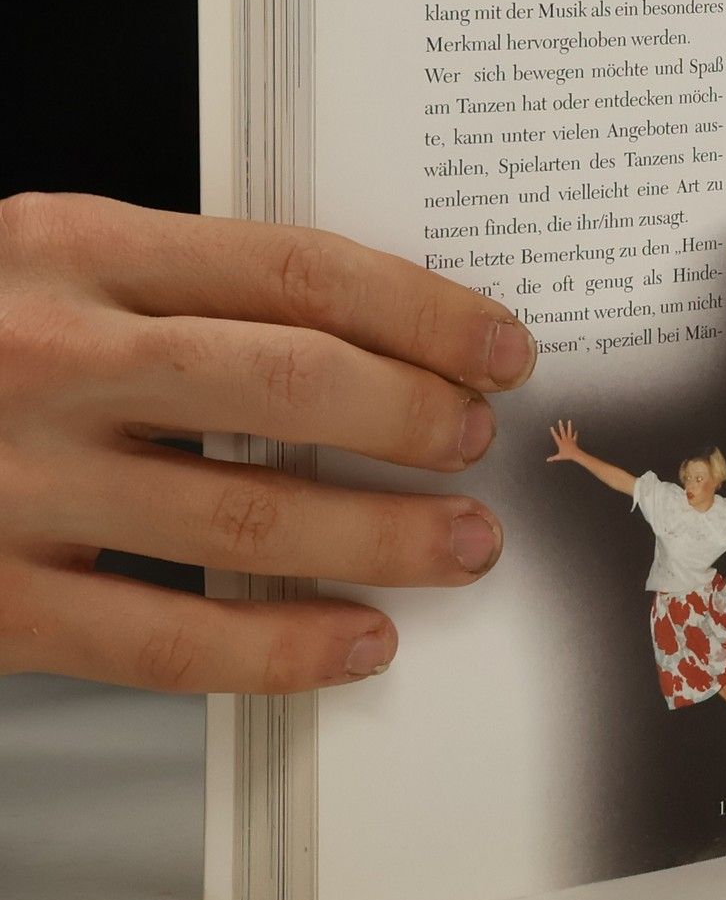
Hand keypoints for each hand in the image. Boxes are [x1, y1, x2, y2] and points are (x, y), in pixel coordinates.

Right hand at [0, 194, 536, 692]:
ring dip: (382, 540)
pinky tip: (357, 644)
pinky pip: (166, 639)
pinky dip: (281, 650)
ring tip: (462, 546)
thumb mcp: (44, 274)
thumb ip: (181, 292)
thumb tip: (378, 342)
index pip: (297, 268)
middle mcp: (44, 357)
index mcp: (67, 249)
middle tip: (478, 446)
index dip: (424, 311)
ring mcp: (9, 484)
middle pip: (289, 383)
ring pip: (246, 520)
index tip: (501, 348)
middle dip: (414, 419)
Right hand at [546, 420, 582, 462]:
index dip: (553, 432)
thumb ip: (553, 458)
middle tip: (560, 421)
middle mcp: (565, 439)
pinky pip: (575, 436)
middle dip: (561, 426)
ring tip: (569, 421)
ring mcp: (570, 439)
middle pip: (562, 431)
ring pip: (569, 431)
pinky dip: (576, 434)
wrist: (575, 454)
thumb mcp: (559, 457)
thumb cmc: (567, 456)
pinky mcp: (574, 440)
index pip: (556, 436)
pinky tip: (576, 431)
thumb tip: (547, 460)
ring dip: (569, 426)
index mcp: (560, 443)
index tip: (551, 427)